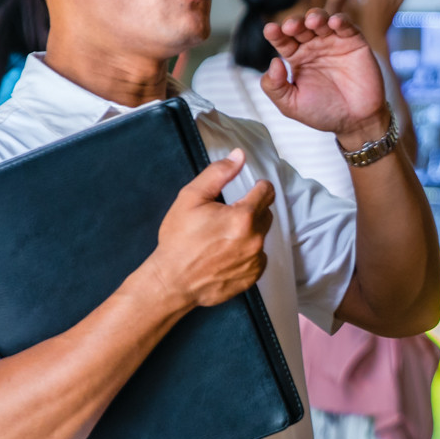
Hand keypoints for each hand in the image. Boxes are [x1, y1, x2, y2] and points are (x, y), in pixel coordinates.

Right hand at [139, 150, 273, 309]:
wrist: (173, 281)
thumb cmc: (178, 240)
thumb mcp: (191, 198)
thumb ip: (218, 173)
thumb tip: (238, 156)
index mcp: (243, 217)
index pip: (266, 192)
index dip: (258, 187)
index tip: (251, 189)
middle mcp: (255, 239)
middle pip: (266, 213)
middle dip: (251, 210)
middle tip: (227, 215)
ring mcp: (255, 260)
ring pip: (262, 236)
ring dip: (249, 232)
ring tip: (223, 236)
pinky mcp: (253, 276)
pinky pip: (258, 257)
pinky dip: (247, 253)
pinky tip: (227, 253)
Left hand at [258, 9, 388, 140]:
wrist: (356, 122)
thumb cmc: (324, 113)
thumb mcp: (291, 105)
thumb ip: (275, 87)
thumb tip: (273, 62)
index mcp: (296, 58)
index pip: (283, 40)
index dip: (276, 33)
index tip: (270, 31)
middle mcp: (313, 47)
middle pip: (301, 26)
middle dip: (295, 23)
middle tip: (291, 27)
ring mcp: (334, 42)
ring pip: (322, 20)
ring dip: (316, 17)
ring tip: (312, 22)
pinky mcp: (354, 42)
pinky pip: (347, 26)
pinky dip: (341, 21)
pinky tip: (335, 22)